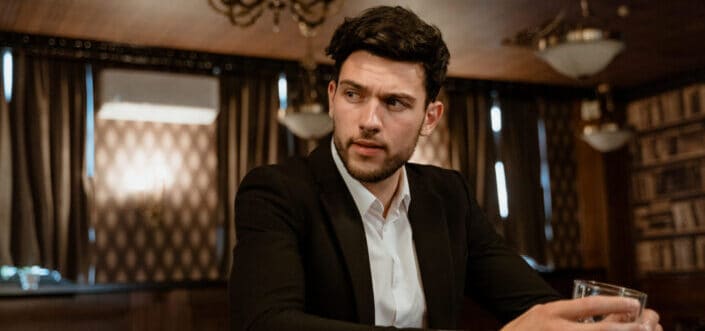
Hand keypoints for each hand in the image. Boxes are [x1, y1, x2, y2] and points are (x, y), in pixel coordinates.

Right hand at [500, 296, 661, 330]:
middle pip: (598, 330)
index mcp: (549, 313)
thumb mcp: (536, 317)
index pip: (588, 306)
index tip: (634, 305)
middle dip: (624, 329)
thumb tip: (588, 313)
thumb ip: (558, 315)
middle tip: (646, 326)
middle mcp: (555, 328)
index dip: (614, 305)